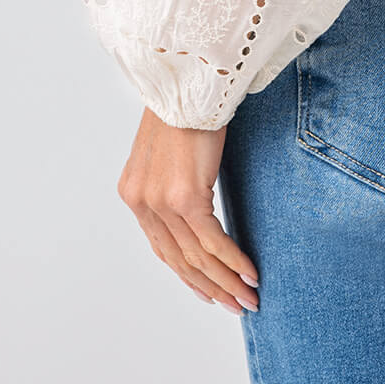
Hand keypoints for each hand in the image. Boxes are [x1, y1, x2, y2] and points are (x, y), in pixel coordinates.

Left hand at [117, 107, 259, 315]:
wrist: (187, 79)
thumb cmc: (183, 104)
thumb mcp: (167, 149)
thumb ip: (172, 180)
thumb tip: (195, 202)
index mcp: (134, 194)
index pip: (163, 248)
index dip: (188, 275)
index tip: (209, 291)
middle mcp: (142, 203)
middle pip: (180, 260)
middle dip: (210, 287)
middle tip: (235, 306)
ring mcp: (162, 203)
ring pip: (197, 257)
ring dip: (226, 282)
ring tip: (248, 298)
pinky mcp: (185, 197)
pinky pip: (212, 240)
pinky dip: (233, 260)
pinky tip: (250, 273)